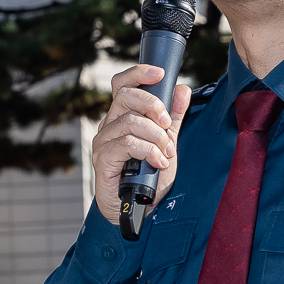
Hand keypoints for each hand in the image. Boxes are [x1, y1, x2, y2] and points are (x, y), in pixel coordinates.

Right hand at [89, 64, 194, 219]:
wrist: (139, 210)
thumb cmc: (149, 178)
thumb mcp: (167, 143)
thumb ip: (172, 118)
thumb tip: (182, 90)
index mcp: (122, 116)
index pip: (123, 84)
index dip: (138, 73)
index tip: (160, 73)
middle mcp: (109, 125)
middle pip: (126, 96)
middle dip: (154, 106)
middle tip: (167, 126)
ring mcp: (103, 141)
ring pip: (130, 122)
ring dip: (156, 136)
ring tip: (167, 153)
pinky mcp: (102, 158)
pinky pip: (127, 143)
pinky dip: (148, 151)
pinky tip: (158, 162)